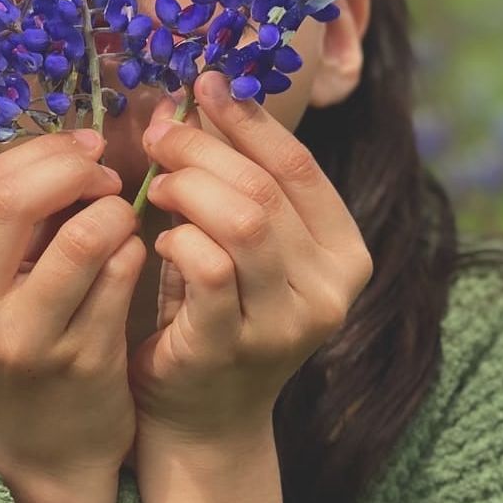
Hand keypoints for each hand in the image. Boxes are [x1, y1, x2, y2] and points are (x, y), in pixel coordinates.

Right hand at [0, 128, 145, 502]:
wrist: (45, 457)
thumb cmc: (23, 350)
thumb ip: (16, 224)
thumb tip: (71, 148)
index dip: (46, 153)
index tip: (83, 151)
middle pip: (13, 196)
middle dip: (74, 170)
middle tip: (107, 175)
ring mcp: (25, 341)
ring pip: (85, 234)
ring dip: (116, 212)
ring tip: (121, 222)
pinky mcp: (82, 363)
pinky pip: (122, 275)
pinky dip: (134, 252)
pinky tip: (131, 261)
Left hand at [130, 69, 372, 446]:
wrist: (202, 417)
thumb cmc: (216, 314)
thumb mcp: (242, 246)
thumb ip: (235, 183)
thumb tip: (196, 96)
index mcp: (344, 254)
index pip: (299, 166)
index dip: (248, 119)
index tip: (204, 85)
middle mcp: (329, 290)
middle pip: (266, 188)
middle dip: (204, 149)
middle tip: (160, 134)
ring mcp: (285, 324)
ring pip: (244, 222)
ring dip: (190, 189)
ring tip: (158, 187)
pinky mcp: (233, 347)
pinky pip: (207, 269)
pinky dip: (178, 239)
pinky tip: (158, 239)